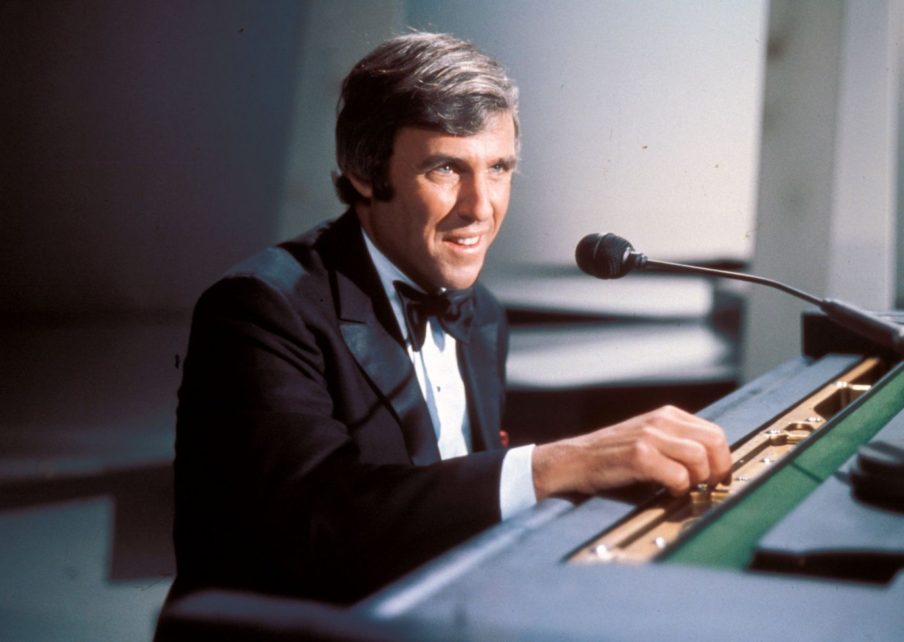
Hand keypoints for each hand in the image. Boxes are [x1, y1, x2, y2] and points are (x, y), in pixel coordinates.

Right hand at [531, 405, 730, 499]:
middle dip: (717, 469)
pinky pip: (678, 475)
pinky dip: (679, 489)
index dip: (722, 459)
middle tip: (706, 485)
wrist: (575, 461)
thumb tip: (712, 466)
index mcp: (667, 415)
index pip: (714, 433)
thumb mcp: (648, 438)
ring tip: (683, 488)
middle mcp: (661, 421)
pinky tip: (667, 491)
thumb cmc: (612, 456)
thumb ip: (676, 444)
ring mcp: (650, 437)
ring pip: (699, 458)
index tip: (717, 477)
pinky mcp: (639, 455)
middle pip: (714, 442)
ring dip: (697, 480)